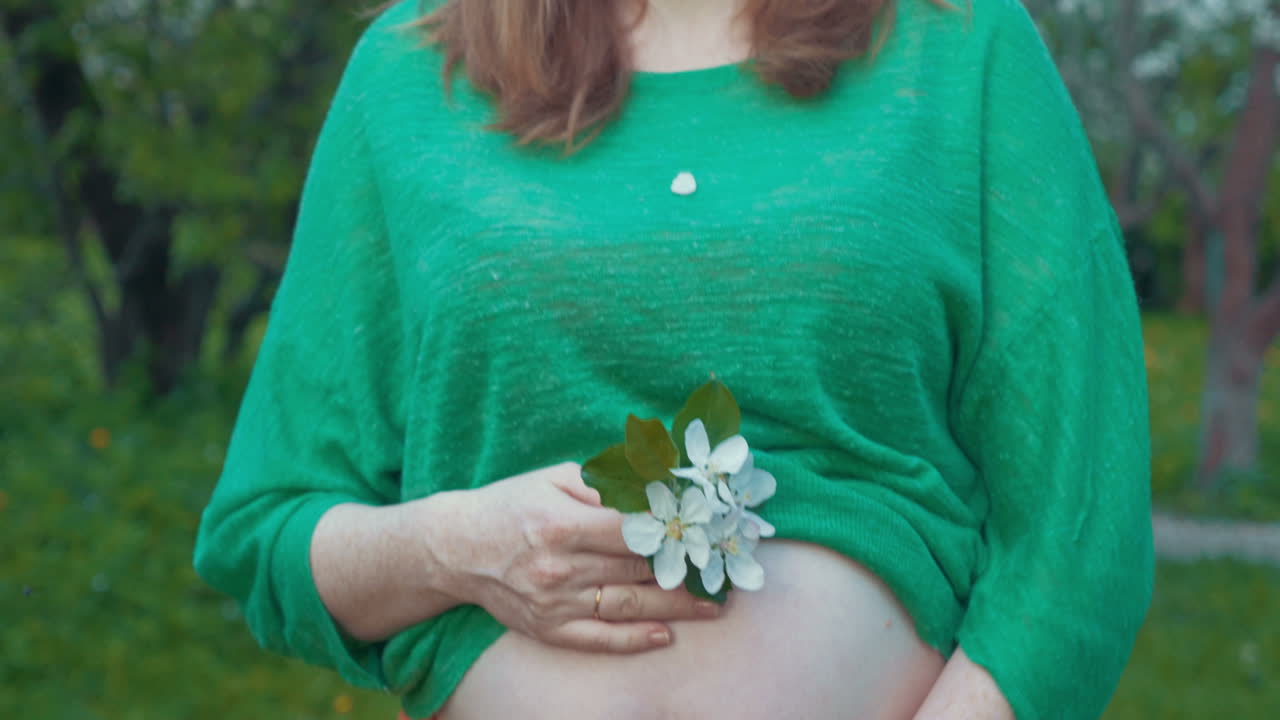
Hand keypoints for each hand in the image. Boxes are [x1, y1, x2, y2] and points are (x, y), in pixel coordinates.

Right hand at [441, 461, 720, 652]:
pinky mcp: (548, 628)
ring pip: (628, 605)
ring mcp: (554, 602)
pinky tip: (666, 633)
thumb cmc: (510, 504)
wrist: (454, 548)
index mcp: (561, 524)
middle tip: (724, 569)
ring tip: (713, 604)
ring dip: (676, 606)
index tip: (708, 530)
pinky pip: (599, 638)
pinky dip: (635, 638)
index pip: (632, 529)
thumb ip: (605, 483)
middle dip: (686, 569)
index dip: (675, 530)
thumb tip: (657, 483)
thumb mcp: (554, 479)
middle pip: (637, 569)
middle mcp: (559, 567)